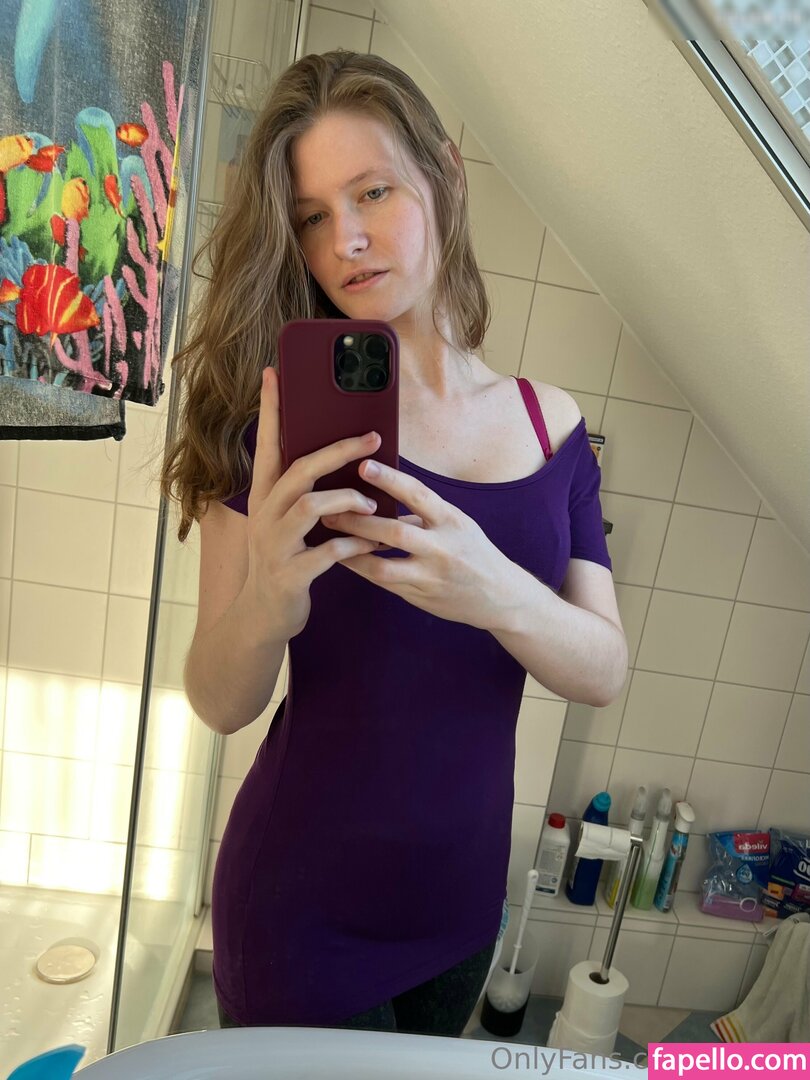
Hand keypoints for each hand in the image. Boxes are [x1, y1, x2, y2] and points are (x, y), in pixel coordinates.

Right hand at [244, 366, 381, 639]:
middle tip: (373, 436)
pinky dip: (355, 545)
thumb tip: (337, 458)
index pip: (267, 445)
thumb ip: (303, 494)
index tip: (274, 373)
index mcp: (264, 498)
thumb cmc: (283, 562)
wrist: (261, 618)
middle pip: (299, 469)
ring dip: (348, 501)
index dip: (270, 409)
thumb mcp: (284, 523)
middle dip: (338, 450)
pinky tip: (371, 545)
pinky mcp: (291, 574)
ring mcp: (274, 545)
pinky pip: (328, 551)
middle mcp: (265, 515)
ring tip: (371, 506)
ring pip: (311, 506)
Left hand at [322, 457, 514, 630]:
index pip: (418, 494)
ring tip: (329, 537)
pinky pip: (385, 583)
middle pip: (394, 531)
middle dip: (358, 521)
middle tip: (328, 509)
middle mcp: (442, 548)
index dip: (389, 479)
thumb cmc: (473, 551)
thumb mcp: (457, 523)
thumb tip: (382, 493)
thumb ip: (423, 512)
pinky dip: (362, 569)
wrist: (500, 596)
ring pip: (383, 565)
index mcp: (451, 521)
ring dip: (352, 551)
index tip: (363, 465)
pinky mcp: (422, 596)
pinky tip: (343, 559)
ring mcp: (431, 576)